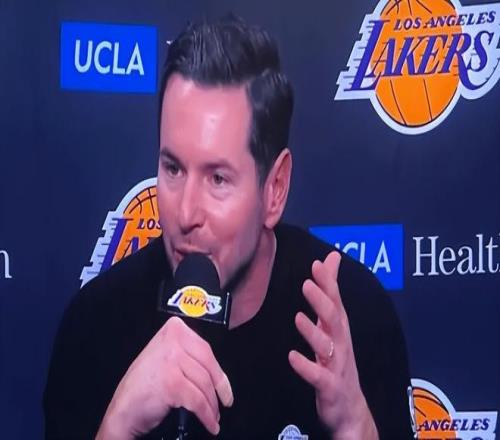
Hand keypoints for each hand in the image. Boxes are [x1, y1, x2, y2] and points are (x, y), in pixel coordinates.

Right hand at [96, 316, 232, 439]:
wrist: (123, 410)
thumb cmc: (144, 385)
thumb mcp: (165, 355)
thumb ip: (186, 351)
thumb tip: (215, 366)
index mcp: (173, 329)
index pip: (205, 348)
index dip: (218, 371)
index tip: (224, 385)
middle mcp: (172, 340)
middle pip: (208, 365)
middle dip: (219, 388)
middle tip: (225, 401)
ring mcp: (171, 361)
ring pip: (204, 384)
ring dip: (212, 404)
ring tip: (214, 415)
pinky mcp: (172, 383)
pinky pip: (198, 401)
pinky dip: (207, 415)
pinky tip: (210, 423)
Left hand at [288, 252, 377, 438]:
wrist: (349, 407)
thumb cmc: (338, 359)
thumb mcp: (333, 323)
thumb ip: (330, 291)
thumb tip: (331, 257)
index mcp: (338, 327)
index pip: (335, 300)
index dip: (327, 283)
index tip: (317, 264)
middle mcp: (340, 343)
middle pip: (334, 319)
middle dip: (322, 301)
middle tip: (307, 284)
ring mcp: (336, 365)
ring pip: (327, 347)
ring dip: (313, 332)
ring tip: (298, 317)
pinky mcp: (329, 386)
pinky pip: (318, 376)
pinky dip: (306, 366)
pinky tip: (292, 357)